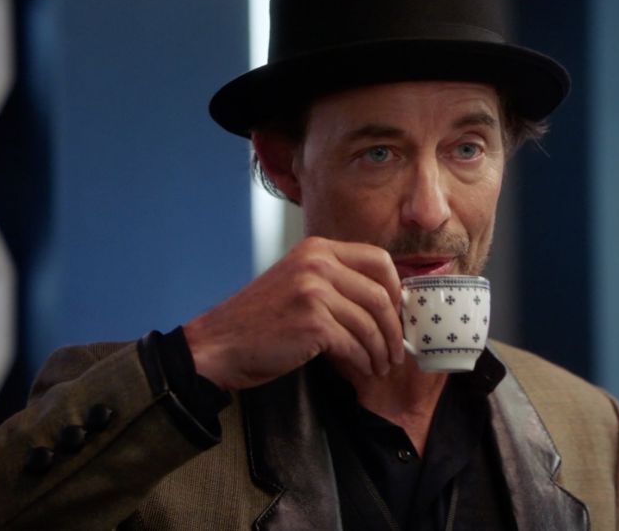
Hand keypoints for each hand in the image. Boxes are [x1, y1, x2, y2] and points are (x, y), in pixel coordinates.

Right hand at [182, 236, 404, 390]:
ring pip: (370, 323)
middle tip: (398, 349)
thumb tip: (385, 298)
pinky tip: (364, 369)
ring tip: (382, 365)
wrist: (219, 344)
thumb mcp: (298, 282)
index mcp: (318, 248)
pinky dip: (364, 361)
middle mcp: (318, 263)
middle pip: (380, 294)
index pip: (379, 259)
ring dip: (382, 350)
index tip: (399, 313)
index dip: (397, 288)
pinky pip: (354, 344)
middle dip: (394, 327)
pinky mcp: (312, 323)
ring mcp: (314, 292)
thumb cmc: (260, 320)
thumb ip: (335, 280)